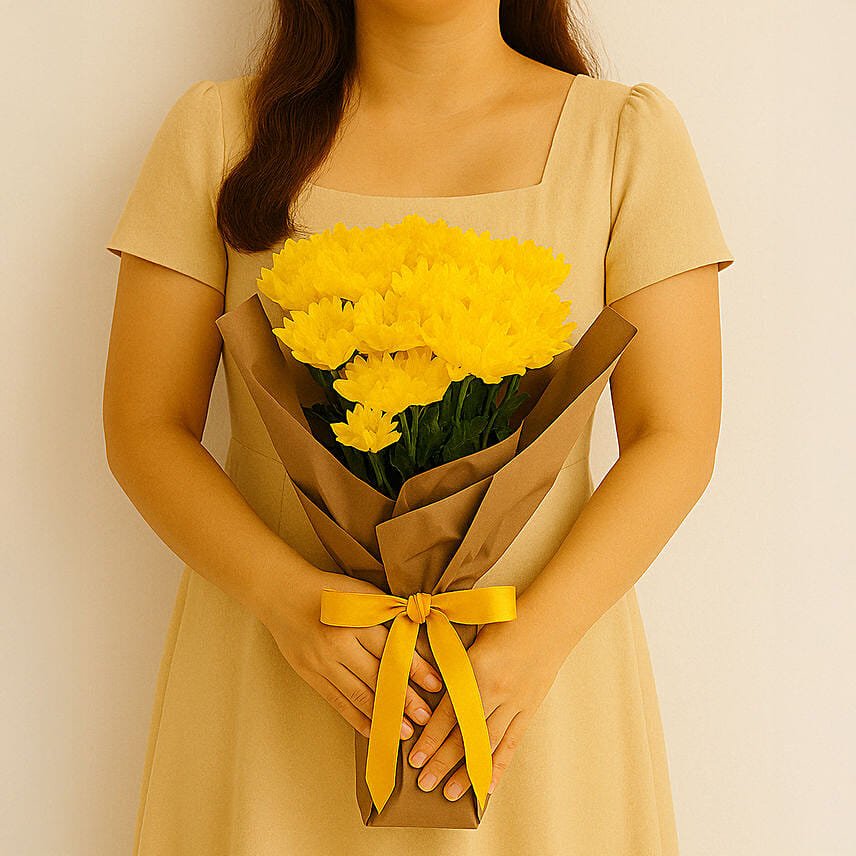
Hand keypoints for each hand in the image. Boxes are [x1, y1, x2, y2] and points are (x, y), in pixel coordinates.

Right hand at [261, 567, 443, 739]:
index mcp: (356, 621)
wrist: (283, 594)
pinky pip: (337, 701)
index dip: (416, 669)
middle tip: (426, 717)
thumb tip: (420, 632)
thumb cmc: (329, 590)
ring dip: (383, 716)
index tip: (436, 685)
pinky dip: (356, 718)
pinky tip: (373, 730)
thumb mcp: (362, 593)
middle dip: (404, 700)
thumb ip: (388, 612)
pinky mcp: (310, 675)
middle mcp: (339, 645)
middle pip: (378, 677)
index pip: (392, 650)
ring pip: (358, 695)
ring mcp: (322, 663)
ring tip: (404, 732)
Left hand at [406, 591, 569, 800]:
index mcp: (475, 669)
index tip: (415, 759)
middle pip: (464, 734)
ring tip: (450, 792)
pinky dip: (499, 765)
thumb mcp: (474, 636)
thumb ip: (454, 663)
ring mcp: (515, 702)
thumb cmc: (507, 620)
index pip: (448, 713)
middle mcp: (494, 690)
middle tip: (424, 784)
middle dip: (442, 762)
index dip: (430, 739)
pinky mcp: (530, 708)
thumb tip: (429, 684)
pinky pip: (512, 742)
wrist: (549, 620)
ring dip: (467, 770)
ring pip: (486, 744)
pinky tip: (486, 784)